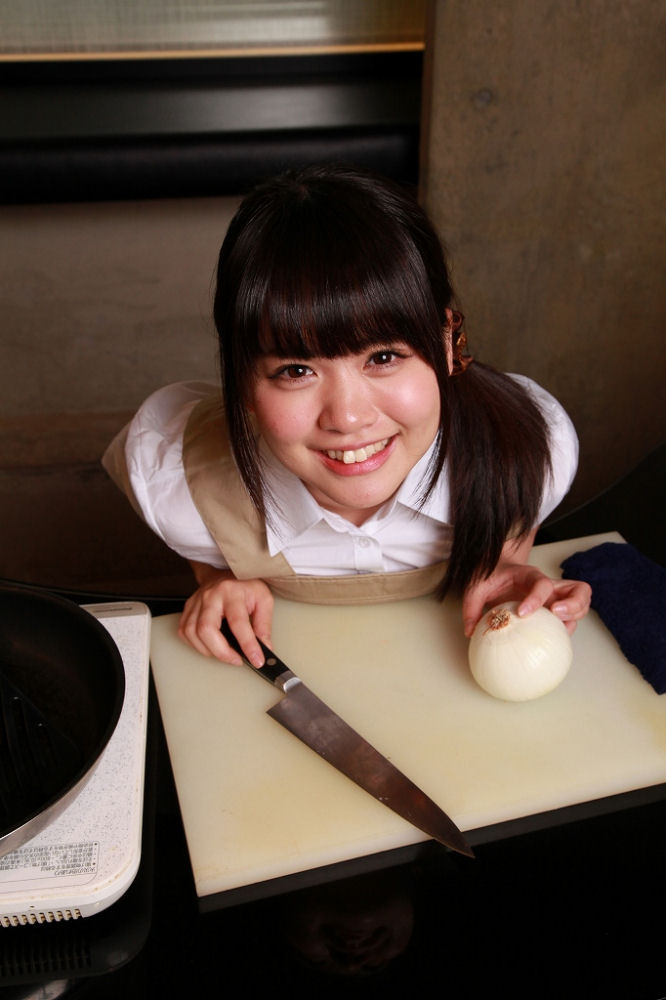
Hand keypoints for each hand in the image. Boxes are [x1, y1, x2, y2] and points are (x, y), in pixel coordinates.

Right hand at [178, 564, 272, 666]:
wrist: (225, 572)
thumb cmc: (244, 586)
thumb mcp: (263, 600)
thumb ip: (264, 625)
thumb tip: (265, 649)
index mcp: (231, 592)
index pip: (237, 622)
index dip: (247, 644)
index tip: (256, 660)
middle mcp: (210, 596)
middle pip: (206, 629)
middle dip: (222, 652)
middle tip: (237, 660)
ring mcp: (196, 602)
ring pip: (192, 633)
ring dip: (208, 651)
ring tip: (226, 654)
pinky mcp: (187, 609)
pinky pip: (184, 632)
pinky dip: (196, 645)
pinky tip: (210, 646)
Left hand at [461, 534, 591, 636]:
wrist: (497, 568)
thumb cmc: (491, 575)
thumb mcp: (476, 587)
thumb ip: (472, 607)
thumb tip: (470, 631)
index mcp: (529, 575)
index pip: (541, 583)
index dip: (536, 598)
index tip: (523, 613)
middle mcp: (548, 585)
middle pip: (579, 589)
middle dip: (574, 604)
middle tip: (558, 616)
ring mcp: (555, 597)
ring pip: (582, 602)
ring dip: (576, 617)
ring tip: (560, 632)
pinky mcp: (554, 608)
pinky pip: (571, 617)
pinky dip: (569, 627)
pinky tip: (556, 640)